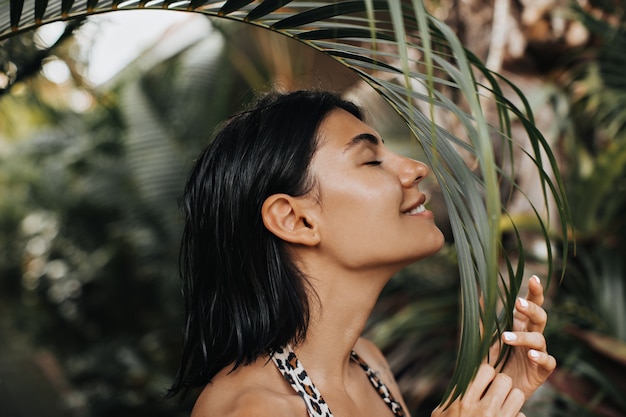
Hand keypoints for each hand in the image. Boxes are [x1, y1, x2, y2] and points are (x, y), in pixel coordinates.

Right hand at [432, 364, 525, 416]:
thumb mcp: (441, 413)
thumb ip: (452, 395)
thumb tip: (464, 377)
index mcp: (464, 400)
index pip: (486, 370)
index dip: (487, 373)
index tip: (484, 381)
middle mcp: (483, 410)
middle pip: (505, 380)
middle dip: (502, 384)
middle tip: (496, 391)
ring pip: (518, 395)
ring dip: (511, 399)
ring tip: (503, 404)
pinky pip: (521, 415)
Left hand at [495, 275, 556, 398]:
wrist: (494, 390)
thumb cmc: (492, 361)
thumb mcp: (483, 338)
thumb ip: (483, 318)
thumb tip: (480, 292)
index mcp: (519, 324)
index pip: (530, 304)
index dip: (534, 292)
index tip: (533, 279)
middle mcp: (531, 336)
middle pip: (539, 317)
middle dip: (531, 308)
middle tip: (518, 302)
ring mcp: (538, 353)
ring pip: (540, 338)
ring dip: (523, 336)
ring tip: (506, 337)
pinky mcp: (541, 371)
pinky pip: (548, 362)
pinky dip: (541, 357)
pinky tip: (531, 355)